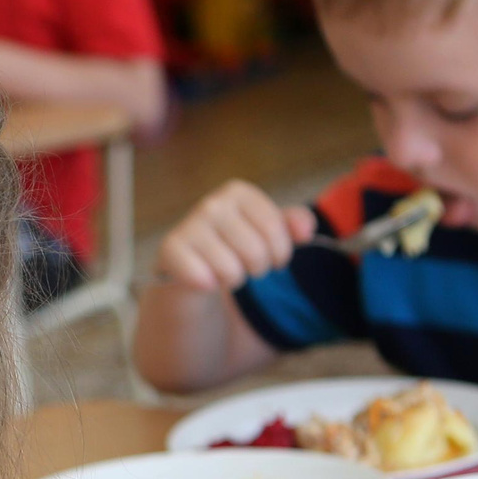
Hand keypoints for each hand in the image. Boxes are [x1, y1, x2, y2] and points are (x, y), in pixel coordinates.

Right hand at [155, 180, 314, 292]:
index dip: (280, 253)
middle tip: (243, 264)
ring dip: (233, 280)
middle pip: (257, 253)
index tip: (271, 255)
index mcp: (238, 192)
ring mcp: (190, 225)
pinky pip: (205, 280)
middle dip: (257, 269)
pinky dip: (208, 286)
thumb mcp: (267, 233)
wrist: (191, 269)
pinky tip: (203, 279)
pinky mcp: (170, 250)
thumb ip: (293, 226)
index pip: (278, 231)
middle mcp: (213, 203)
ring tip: (223, 271)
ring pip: (232, 272)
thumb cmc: (234, 247)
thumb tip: (307, 230)